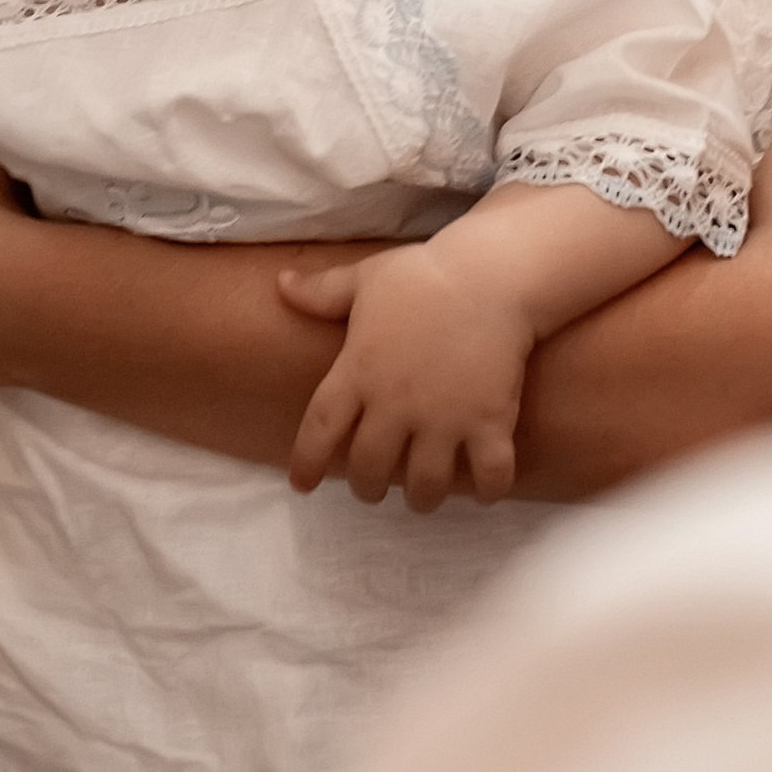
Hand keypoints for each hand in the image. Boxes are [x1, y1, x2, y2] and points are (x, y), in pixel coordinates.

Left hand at [286, 245, 533, 511]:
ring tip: (424, 496)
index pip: (319, 429)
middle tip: (373, 488)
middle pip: (370, 467)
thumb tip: (281, 284)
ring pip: (426, 483)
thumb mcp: (366, 280)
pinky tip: (485, 489)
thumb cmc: (423, 276)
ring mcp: (443, 417)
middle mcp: (395, 403)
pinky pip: (489, 474)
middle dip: (368, 487)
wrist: (490, 274)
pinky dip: (490, 489)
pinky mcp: (489, 420)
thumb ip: (323, 292)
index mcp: (358, 371)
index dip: (307, 462)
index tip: (303, 485)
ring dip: (423, 497)